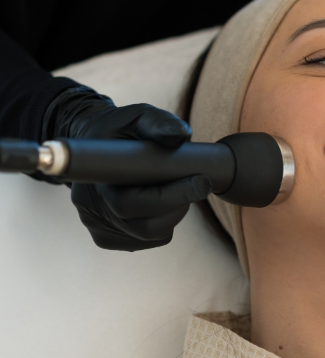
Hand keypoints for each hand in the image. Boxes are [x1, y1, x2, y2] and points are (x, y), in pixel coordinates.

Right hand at [42, 86, 211, 250]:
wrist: (97, 146)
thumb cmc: (120, 131)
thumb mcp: (138, 116)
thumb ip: (159, 122)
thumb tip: (181, 135)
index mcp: (93, 177)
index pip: (128, 202)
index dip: (168, 197)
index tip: (201, 182)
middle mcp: (89, 207)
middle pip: (144, 226)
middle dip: (180, 204)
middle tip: (200, 183)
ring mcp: (96, 226)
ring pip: (149, 235)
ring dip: (174, 214)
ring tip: (180, 189)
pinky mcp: (107, 238)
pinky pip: (146, 241)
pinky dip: (163, 224)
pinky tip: (164, 203)